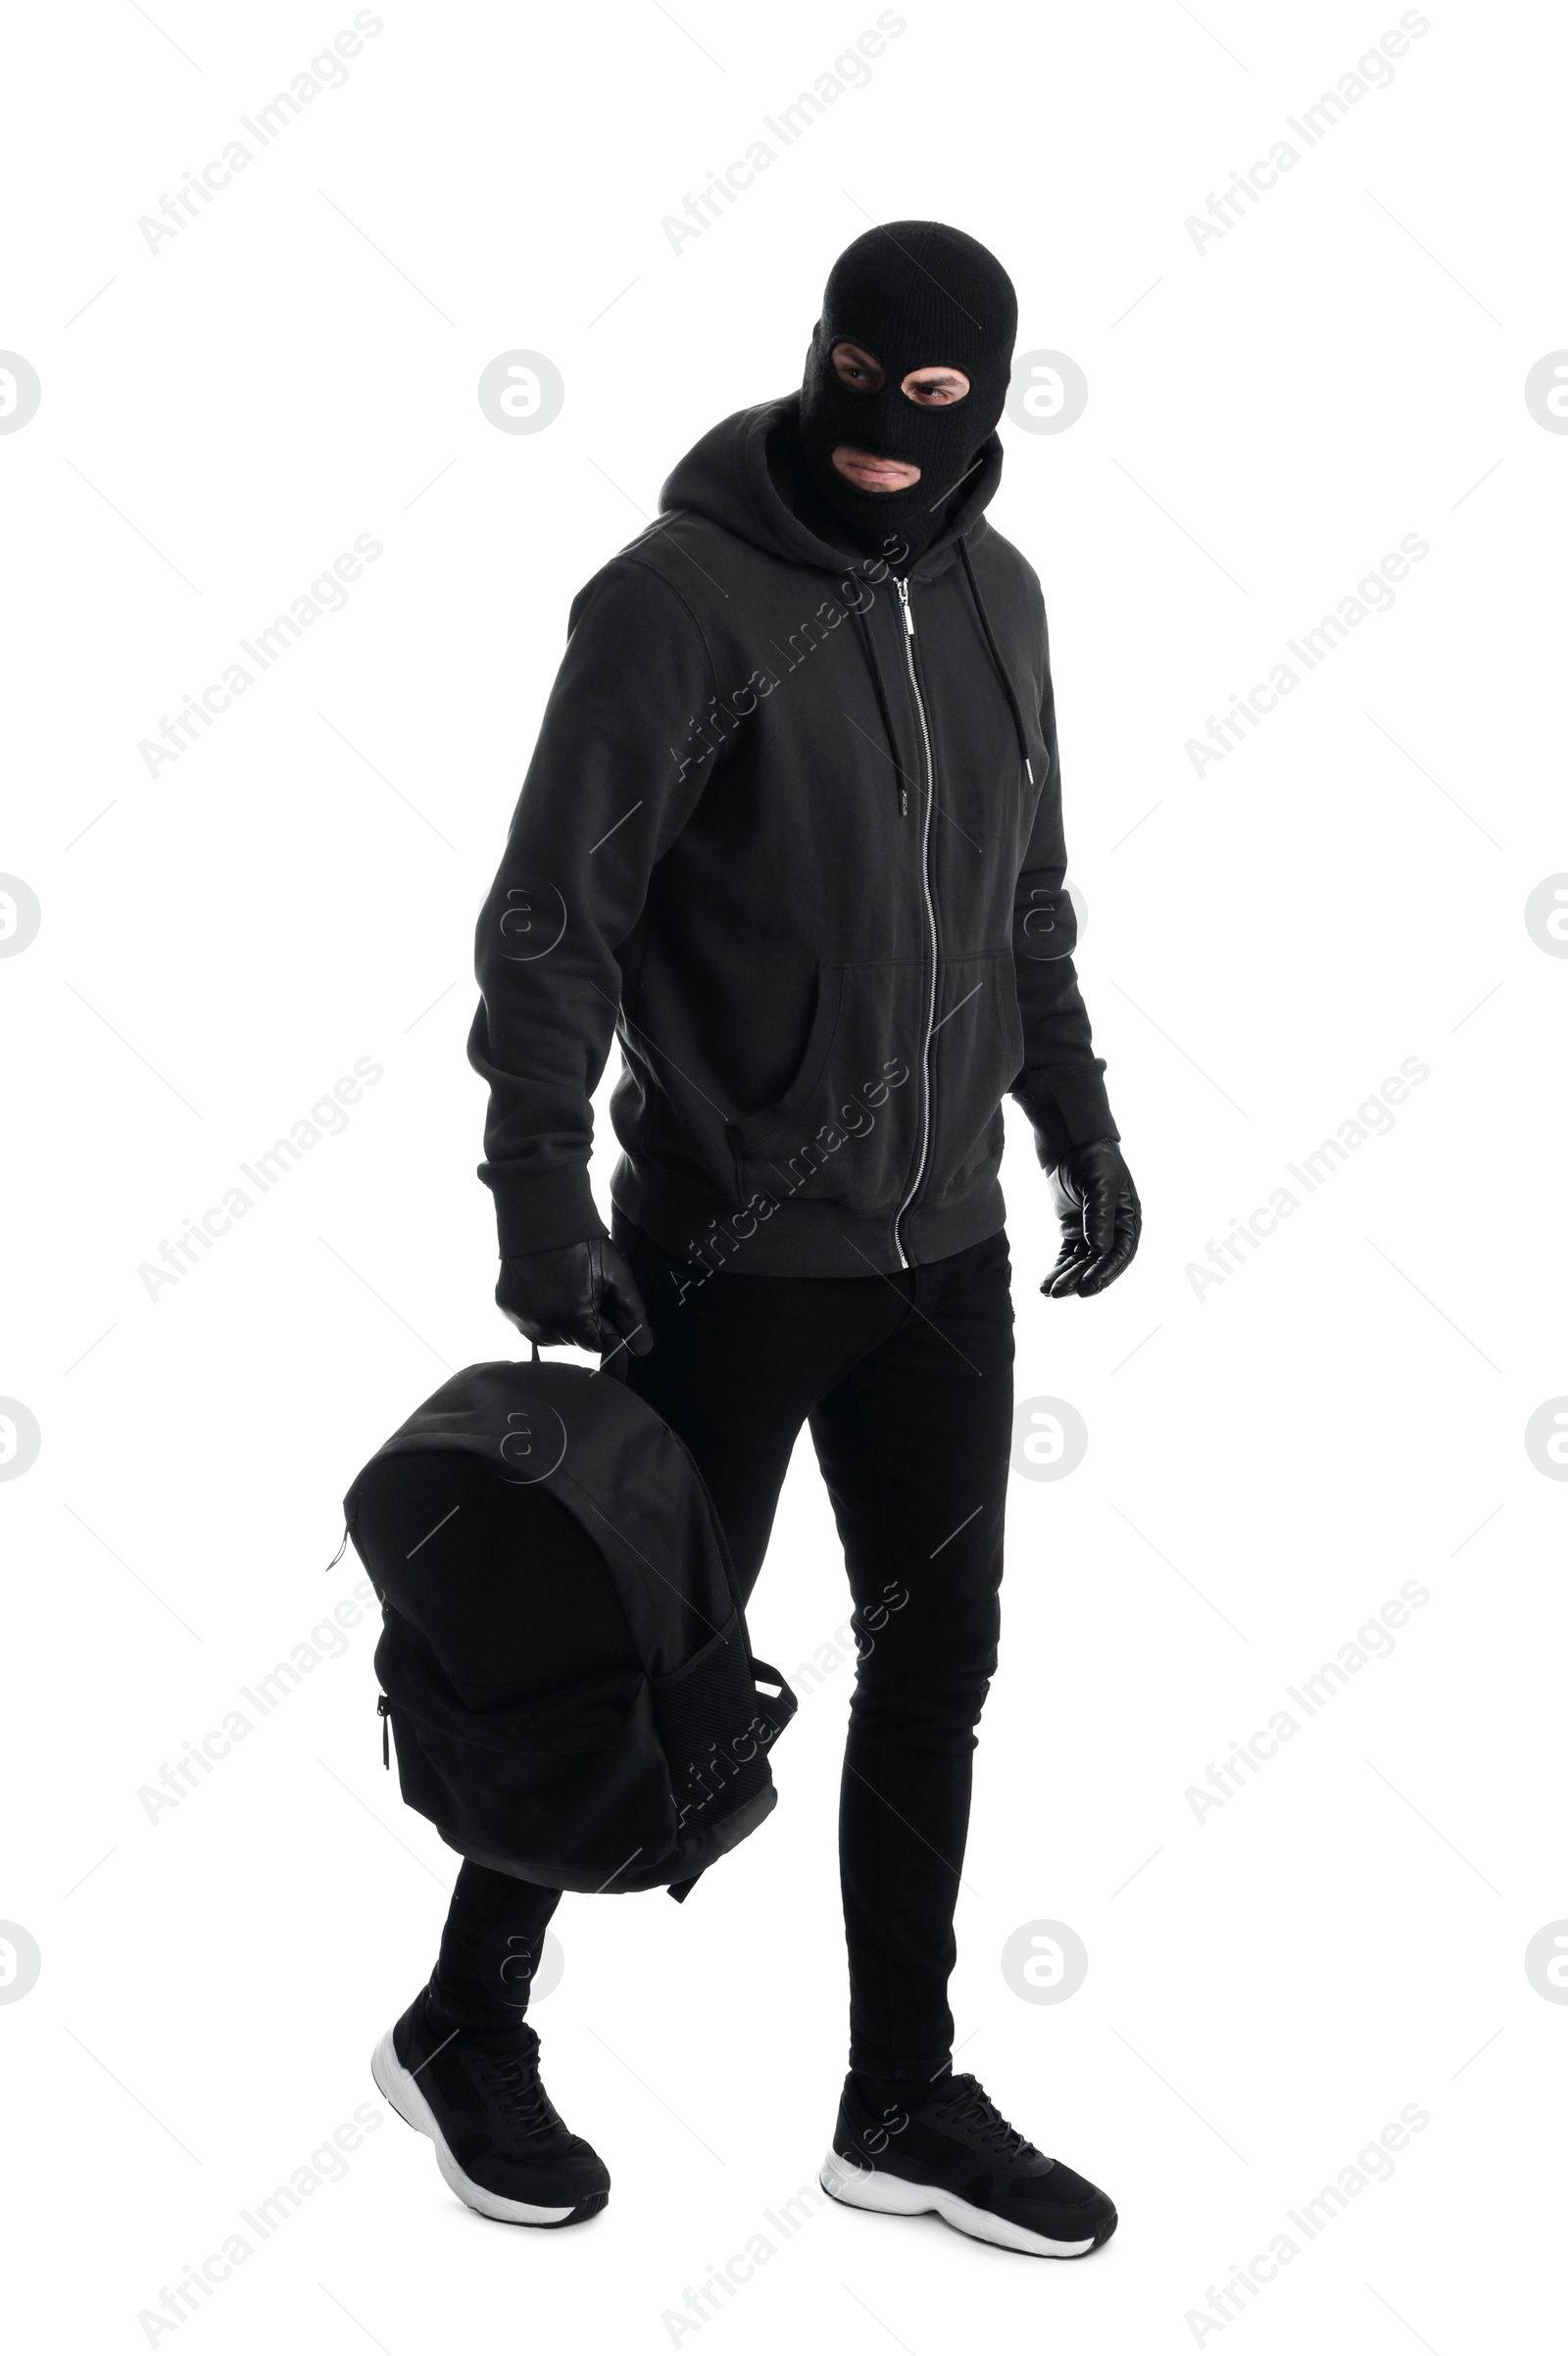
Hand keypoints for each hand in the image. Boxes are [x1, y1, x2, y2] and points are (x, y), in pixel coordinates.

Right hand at [496, 1238, 653, 1354]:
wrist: (541, 1214)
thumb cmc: (582, 1242)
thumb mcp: (617, 1275)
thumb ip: (632, 1315)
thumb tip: (643, 1349)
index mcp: (572, 1321)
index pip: (598, 1345)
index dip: (605, 1323)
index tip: (602, 1299)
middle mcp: (541, 1327)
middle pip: (574, 1340)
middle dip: (583, 1320)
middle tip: (581, 1285)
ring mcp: (519, 1318)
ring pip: (550, 1333)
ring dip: (560, 1318)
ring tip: (562, 1282)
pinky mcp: (505, 1307)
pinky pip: (529, 1320)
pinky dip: (539, 1308)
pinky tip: (543, 1283)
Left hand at [1042, 1140, 1140, 1297]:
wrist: (1072, 1145)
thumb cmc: (1094, 1160)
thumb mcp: (1100, 1184)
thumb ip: (1100, 1215)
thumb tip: (1100, 1248)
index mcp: (1128, 1221)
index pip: (1118, 1254)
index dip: (1104, 1273)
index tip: (1086, 1288)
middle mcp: (1113, 1231)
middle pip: (1097, 1263)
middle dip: (1079, 1279)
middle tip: (1060, 1293)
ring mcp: (1093, 1233)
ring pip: (1081, 1263)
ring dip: (1066, 1277)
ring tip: (1048, 1292)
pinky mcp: (1074, 1231)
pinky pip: (1067, 1255)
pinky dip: (1058, 1268)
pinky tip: (1045, 1283)